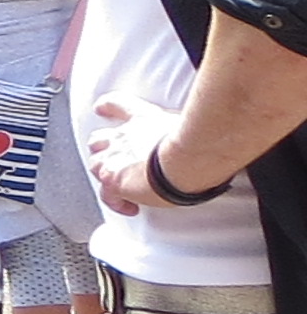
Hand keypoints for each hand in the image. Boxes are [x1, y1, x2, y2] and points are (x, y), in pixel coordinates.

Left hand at [88, 94, 203, 216]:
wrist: (187, 158)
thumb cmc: (197, 139)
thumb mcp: (194, 120)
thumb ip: (195, 121)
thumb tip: (217, 124)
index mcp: (144, 119)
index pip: (118, 105)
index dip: (108, 107)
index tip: (102, 108)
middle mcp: (125, 137)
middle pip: (99, 139)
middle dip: (103, 148)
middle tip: (114, 158)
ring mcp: (116, 159)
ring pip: (96, 165)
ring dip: (106, 173)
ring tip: (119, 183)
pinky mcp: (115, 181)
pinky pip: (107, 195)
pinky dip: (116, 202)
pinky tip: (129, 208)